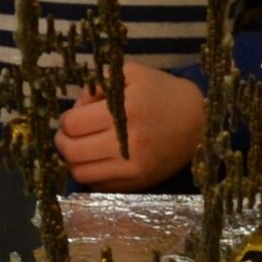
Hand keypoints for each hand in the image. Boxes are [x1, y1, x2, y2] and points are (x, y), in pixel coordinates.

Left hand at [55, 64, 203, 190]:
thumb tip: (77, 105)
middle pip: (72, 152)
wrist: (199, 122)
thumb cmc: (162, 93)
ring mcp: (133, 167)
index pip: (73, 124)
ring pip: (81, 174)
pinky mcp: (138, 183)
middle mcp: (128, 143)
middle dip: (62, 142)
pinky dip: (91, 174)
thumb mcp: (132, 74)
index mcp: (126, 111)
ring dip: (73, 161)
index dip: (65, 119)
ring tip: (80, 148)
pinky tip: (98, 160)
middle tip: (67, 135)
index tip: (72, 116)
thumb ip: (99, 82)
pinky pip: (99, 186)